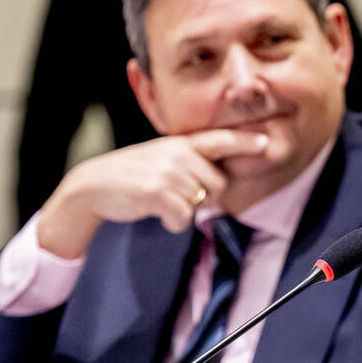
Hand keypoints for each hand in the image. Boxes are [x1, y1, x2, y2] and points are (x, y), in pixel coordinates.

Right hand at [33, 129, 268, 258]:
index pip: (220, 140)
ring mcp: (169, 171)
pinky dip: (173, 222)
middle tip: (177, 195)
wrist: (94, 184)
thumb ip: (188, 162)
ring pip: (201, 202)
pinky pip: (184, 217)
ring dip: (185, 211)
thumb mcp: (161, 157)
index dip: (245, 141)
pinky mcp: (159, 191)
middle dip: (205, 197)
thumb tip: (216, 183)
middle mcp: (178, 153)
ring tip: (162, 201)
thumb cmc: (132, 175)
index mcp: (181, 143)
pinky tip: (157, 212)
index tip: (267, 142)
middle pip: (218, 184)